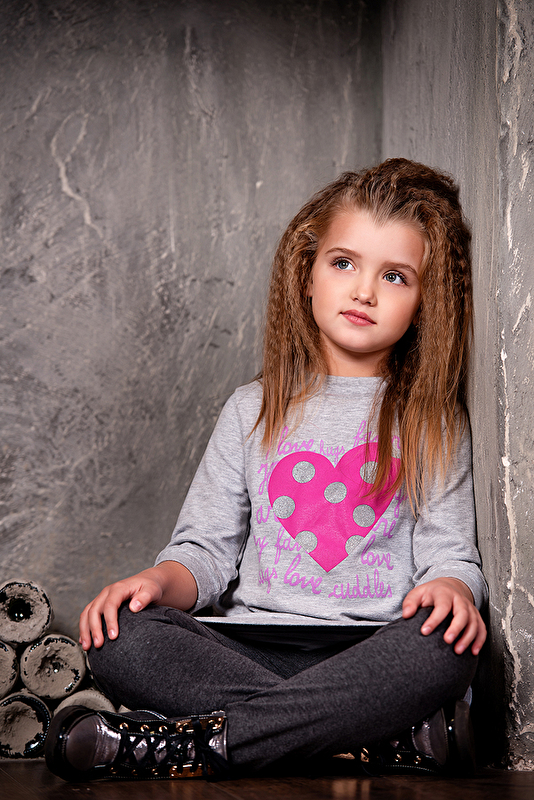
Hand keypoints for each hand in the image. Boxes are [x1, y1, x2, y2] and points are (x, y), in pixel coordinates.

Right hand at [79, 561, 196, 650]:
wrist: (148, 582)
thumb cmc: (151, 587)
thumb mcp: (152, 590)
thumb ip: (145, 597)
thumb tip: (134, 607)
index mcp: (119, 588)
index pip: (110, 604)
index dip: (110, 621)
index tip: (113, 636)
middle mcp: (107, 592)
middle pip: (95, 610)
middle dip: (94, 628)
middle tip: (98, 645)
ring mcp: (102, 598)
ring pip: (87, 613)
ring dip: (85, 630)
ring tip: (87, 647)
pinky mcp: (101, 604)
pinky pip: (87, 615)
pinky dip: (84, 628)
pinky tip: (85, 641)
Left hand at [402, 577, 485, 655]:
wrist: (448, 587)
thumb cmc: (431, 594)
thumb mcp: (418, 593)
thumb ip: (410, 603)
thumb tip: (406, 615)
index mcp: (444, 593)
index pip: (441, 606)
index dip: (434, 619)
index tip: (424, 632)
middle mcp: (459, 600)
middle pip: (462, 613)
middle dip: (456, 628)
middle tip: (447, 641)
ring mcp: (470, 608)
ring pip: (474, 622)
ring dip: (468, 637)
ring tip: (458, 651)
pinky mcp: (476, 616)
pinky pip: (482, 628)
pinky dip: (480, 640)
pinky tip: (473, 652)